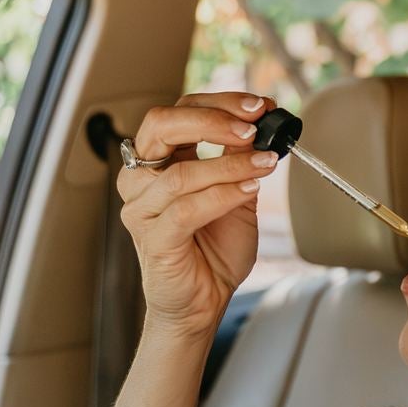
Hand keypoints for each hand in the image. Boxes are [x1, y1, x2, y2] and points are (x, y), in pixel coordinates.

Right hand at [118, 90, 280, 338]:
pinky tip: (250, 191)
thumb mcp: (237, 194)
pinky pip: (187, 209)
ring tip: (265, 163)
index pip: (179, 112)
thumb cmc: (214, 251)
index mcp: (159, 162)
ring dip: (230, 164)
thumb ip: (241, 160)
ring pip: (181, 172)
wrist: (204, 302)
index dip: (219, 103)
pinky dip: (223, 195)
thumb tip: (263, 123)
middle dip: (212, 120)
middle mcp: (142, 180)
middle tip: (253, 127)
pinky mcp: (153, 239)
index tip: (259, 106)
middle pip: (162, 126)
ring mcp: (142, 210)